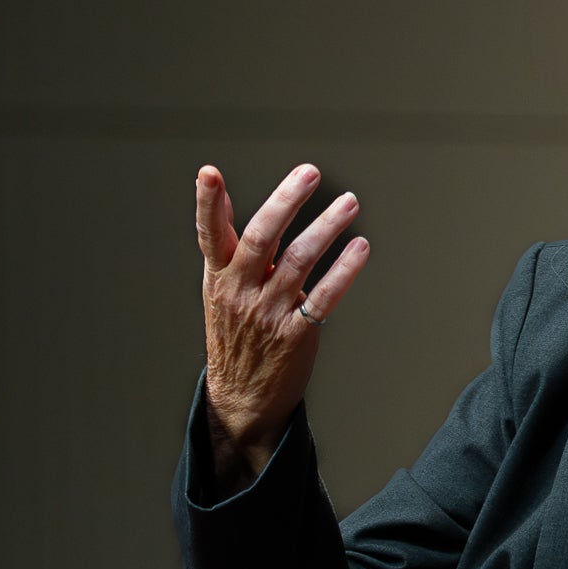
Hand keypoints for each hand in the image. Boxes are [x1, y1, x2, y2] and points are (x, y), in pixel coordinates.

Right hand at [196, 162, 370, 480]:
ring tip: (349, 203)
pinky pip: (324, 297)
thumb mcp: (219, 287)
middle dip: (285, 202)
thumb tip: (217, 193)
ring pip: (298, 262)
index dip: (207, 204)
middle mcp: (240, 291)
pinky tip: (360, 248)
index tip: (209, 173)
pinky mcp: (296, 333)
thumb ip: (225, 243)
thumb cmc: (235, 332)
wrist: (241, 395)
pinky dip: (344, 270)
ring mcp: (268, 312)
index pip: (209, 234)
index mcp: (219, 276)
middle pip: (260, 238)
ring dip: (326, 228)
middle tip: (309, 174)